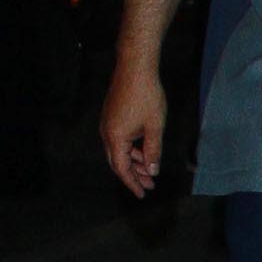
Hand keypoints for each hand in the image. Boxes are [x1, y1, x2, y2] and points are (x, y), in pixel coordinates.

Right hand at [100, 57, 164, 196]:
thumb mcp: (155, 127)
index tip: (142, 194)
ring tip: (149, 171)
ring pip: (119, 151)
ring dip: (134, 162)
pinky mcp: (111, 116)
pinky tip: (144, 152)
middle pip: (118, 162)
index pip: (122, 169)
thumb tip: (152, 170)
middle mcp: (106, 133)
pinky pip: (119, 140)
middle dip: (133, 176)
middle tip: (148, 186)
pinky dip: (131, 149)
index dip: (132, 183)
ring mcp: (107, 124)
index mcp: (115, 138)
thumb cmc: (146, 95)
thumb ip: (153, 151)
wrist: (135, 67)